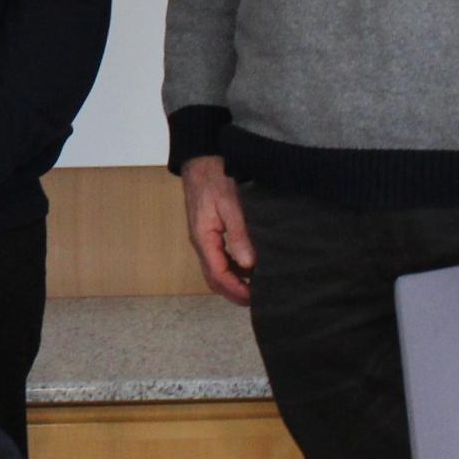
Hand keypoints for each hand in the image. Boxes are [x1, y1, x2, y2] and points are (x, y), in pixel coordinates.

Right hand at [180, 156, 253, 305]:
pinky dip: (232, 268)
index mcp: (203, 238)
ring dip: (233, 281)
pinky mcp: (209, 231)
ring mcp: (204, 238)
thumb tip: (248, 265)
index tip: (255, 298)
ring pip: (216, 269)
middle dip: (233, 292)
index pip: (218, 275)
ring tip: (255, 287)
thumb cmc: (215, 178)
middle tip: (257, 300)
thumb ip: (239, 235)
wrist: (201, 159)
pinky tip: (248, 267)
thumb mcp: (231, 205)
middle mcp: (201, 242)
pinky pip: (219, 258)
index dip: (236, 290)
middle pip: (214, 278)